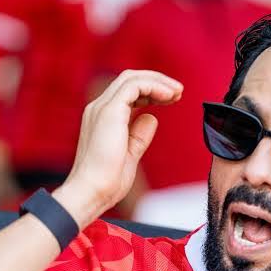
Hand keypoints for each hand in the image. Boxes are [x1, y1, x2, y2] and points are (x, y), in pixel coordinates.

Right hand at [54, 70, 182, 227]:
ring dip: (158, 82)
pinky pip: (134, 86)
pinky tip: (169, 96)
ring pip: (131, 78)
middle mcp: (99, 108)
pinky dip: (154, 87)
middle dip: (156, 81)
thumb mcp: (129, 154)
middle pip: (129, 79)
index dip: (151, 92)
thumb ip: (139, 135)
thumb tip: (151, 117)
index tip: (171, 100)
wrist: (91, 192)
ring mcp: (102, 108)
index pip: (127, 92)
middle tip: (178, 92)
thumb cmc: (107, 181)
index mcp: (102, 118)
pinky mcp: (110, 112)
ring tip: (177, 93)